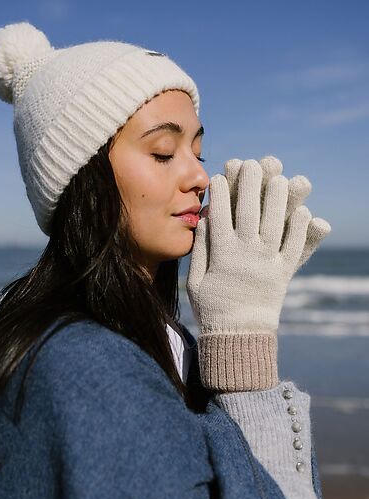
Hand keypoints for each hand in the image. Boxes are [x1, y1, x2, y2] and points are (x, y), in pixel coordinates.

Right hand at [187, 157, 330, 390]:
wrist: (239, 335)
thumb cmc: (212, 308)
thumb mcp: (196, 280)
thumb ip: (200, 249)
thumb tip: (204, 218)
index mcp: (222, 255)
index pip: (220, 216)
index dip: (220, 193)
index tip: (220, 175)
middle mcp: (247, 254)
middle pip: (249, 211)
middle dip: (249, 185)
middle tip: (251, 164)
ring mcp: (268, 262)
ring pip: (275, 223)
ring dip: (277, 198)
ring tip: (279, 178)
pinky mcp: (284, 273)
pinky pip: (294, 247)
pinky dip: (299, 229)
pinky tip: (303, 212)